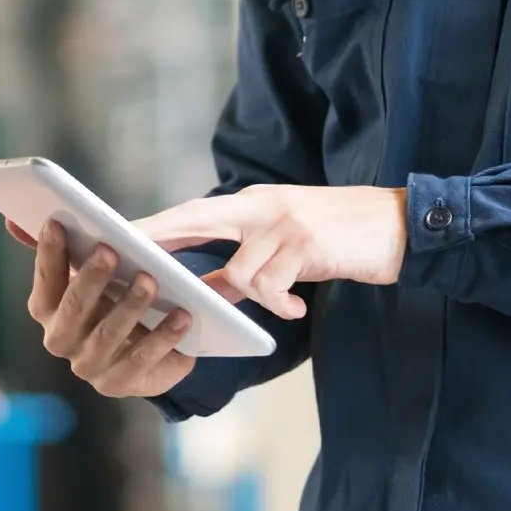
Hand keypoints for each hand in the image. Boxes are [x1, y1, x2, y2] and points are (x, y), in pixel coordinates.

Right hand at [10, 219, 215, 398]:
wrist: (160, 341)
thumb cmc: (125, 292)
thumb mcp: (107, 264)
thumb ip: (74, 244)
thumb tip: (14, 221)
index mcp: (52, 309)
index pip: (45, 282)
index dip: (48, 255)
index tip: (56, 224)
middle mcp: (63, 340)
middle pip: (70, 311)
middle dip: (88, 280)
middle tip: (109, 251)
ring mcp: (90, 366)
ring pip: (107, 336)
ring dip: (128, 306)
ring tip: (149, 280)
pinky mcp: (121, 384)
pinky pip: (142, 360)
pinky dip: (162, 336)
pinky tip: (182, 315)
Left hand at [134, 185, 408, 320]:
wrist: (399, 225)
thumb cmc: (340, 238)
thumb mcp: (287, 248)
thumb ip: (244, 266)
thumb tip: (206, 293)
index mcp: (253, 204)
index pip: (190, 214)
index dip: (150, 226)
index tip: (111, 235)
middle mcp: (262, 206)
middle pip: (194, 220)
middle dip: (158, 240)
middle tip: (128, 260)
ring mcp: (283, 222)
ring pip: (240, 272)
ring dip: (258, 296)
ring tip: (287, 301)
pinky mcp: (305, 243)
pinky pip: (273, 286)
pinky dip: (281, 303)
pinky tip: (299, 306)